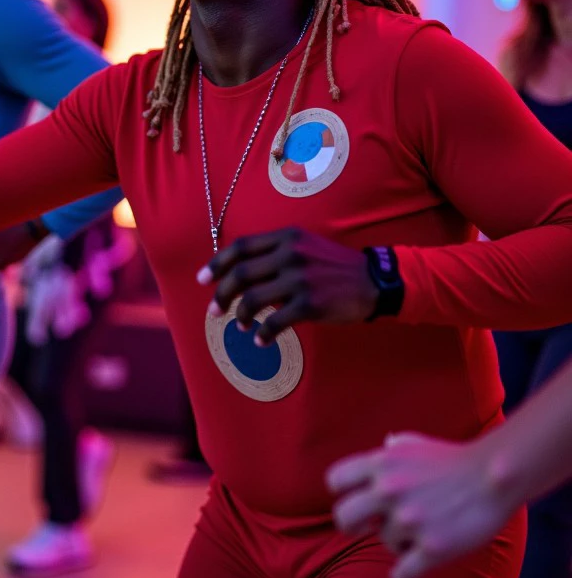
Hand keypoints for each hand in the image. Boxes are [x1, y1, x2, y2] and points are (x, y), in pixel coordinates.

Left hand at [197, 227, 377, 343]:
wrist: (373, 281)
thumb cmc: (334, 267)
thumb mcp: (305, 246)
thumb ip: (275, 254)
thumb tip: (240, 274)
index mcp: (286, 237)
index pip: (241, 247)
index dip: (217, 264)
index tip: (203, 279)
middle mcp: (290, 254)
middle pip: (241, 275)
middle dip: (221, 294)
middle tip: (215, 310)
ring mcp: (300, 279)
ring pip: (252, 300)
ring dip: (240, 317)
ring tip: (241, 326)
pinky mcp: (310, 304)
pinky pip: (274, 322)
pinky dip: (263, 334)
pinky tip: (262, 340)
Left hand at [326, 432, 517, 577]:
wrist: (495, 476)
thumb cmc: (456, 460)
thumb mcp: (417, 445)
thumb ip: (394, 448)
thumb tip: (385, 443)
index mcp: (381, 463)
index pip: (335, 480)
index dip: (342, 494)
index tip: (356, 501)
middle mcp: (388, 490)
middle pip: (343, 517)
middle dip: (351, 526)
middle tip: (364, 529)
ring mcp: (409, 520)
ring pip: (384, 543)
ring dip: (400, 542)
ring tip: (424, 531)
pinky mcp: (432, 548)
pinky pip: (401, 575)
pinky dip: (405, 575)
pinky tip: (415, 566)